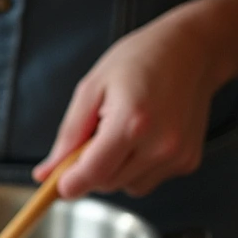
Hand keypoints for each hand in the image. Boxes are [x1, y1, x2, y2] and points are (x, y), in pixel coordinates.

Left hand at [34, 16, 225, 198]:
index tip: (58, 180)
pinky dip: (136, 167)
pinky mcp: (187, 162)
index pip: (91, 175)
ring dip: (114, 170)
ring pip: (126, 187)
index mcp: (132, 123)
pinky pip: (147, 180)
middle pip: (106, 184)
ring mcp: (176, 156)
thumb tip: (44, 174)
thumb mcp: (91, 89)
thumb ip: (67, 137)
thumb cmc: (139, 61)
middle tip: (94, 137)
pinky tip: (144, 138)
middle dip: (90, 170)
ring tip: (123, 133)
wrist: (193, 51)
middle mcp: (159, 145)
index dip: (68, 183)